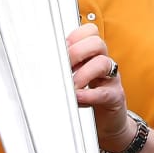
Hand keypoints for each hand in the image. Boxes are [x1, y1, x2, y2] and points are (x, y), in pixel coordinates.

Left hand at [67, 24, 130, 139]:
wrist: (108, 121)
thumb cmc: (89, 96)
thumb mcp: (76, 78)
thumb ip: (63, 68)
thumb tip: (39, 64)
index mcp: (94, 55)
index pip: (89, 32)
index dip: (75, 36)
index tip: (60, 47)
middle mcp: (104, 63)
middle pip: (97, 43)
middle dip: (76, 52)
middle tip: (64, 67)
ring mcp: (111, 79)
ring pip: (103, 63)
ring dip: (83, 73)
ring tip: (71, 85)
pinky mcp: (114, 97)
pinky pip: (105, 92)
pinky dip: (89, 94)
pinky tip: (78, 97)